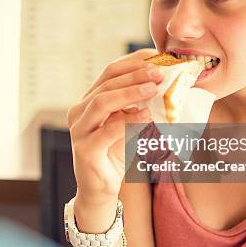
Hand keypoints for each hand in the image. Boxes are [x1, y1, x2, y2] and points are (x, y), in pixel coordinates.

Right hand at [67, 48, 162, 206]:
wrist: (100, 189)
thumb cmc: (115, 154)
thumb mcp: (128, 124)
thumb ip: (138, 106)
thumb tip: (165, 84)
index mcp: (88, 100)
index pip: (109, 72)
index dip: (133, 62)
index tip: (156, 57)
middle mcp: (79, 111)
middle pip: (106, 83)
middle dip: (135, 74)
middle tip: (160, 72)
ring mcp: (79, 130)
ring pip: (102, 102)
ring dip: (130, 92)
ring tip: (153, 88)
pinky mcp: (85, 150)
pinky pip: (107, 130)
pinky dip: (129, 120)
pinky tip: (146, 116)